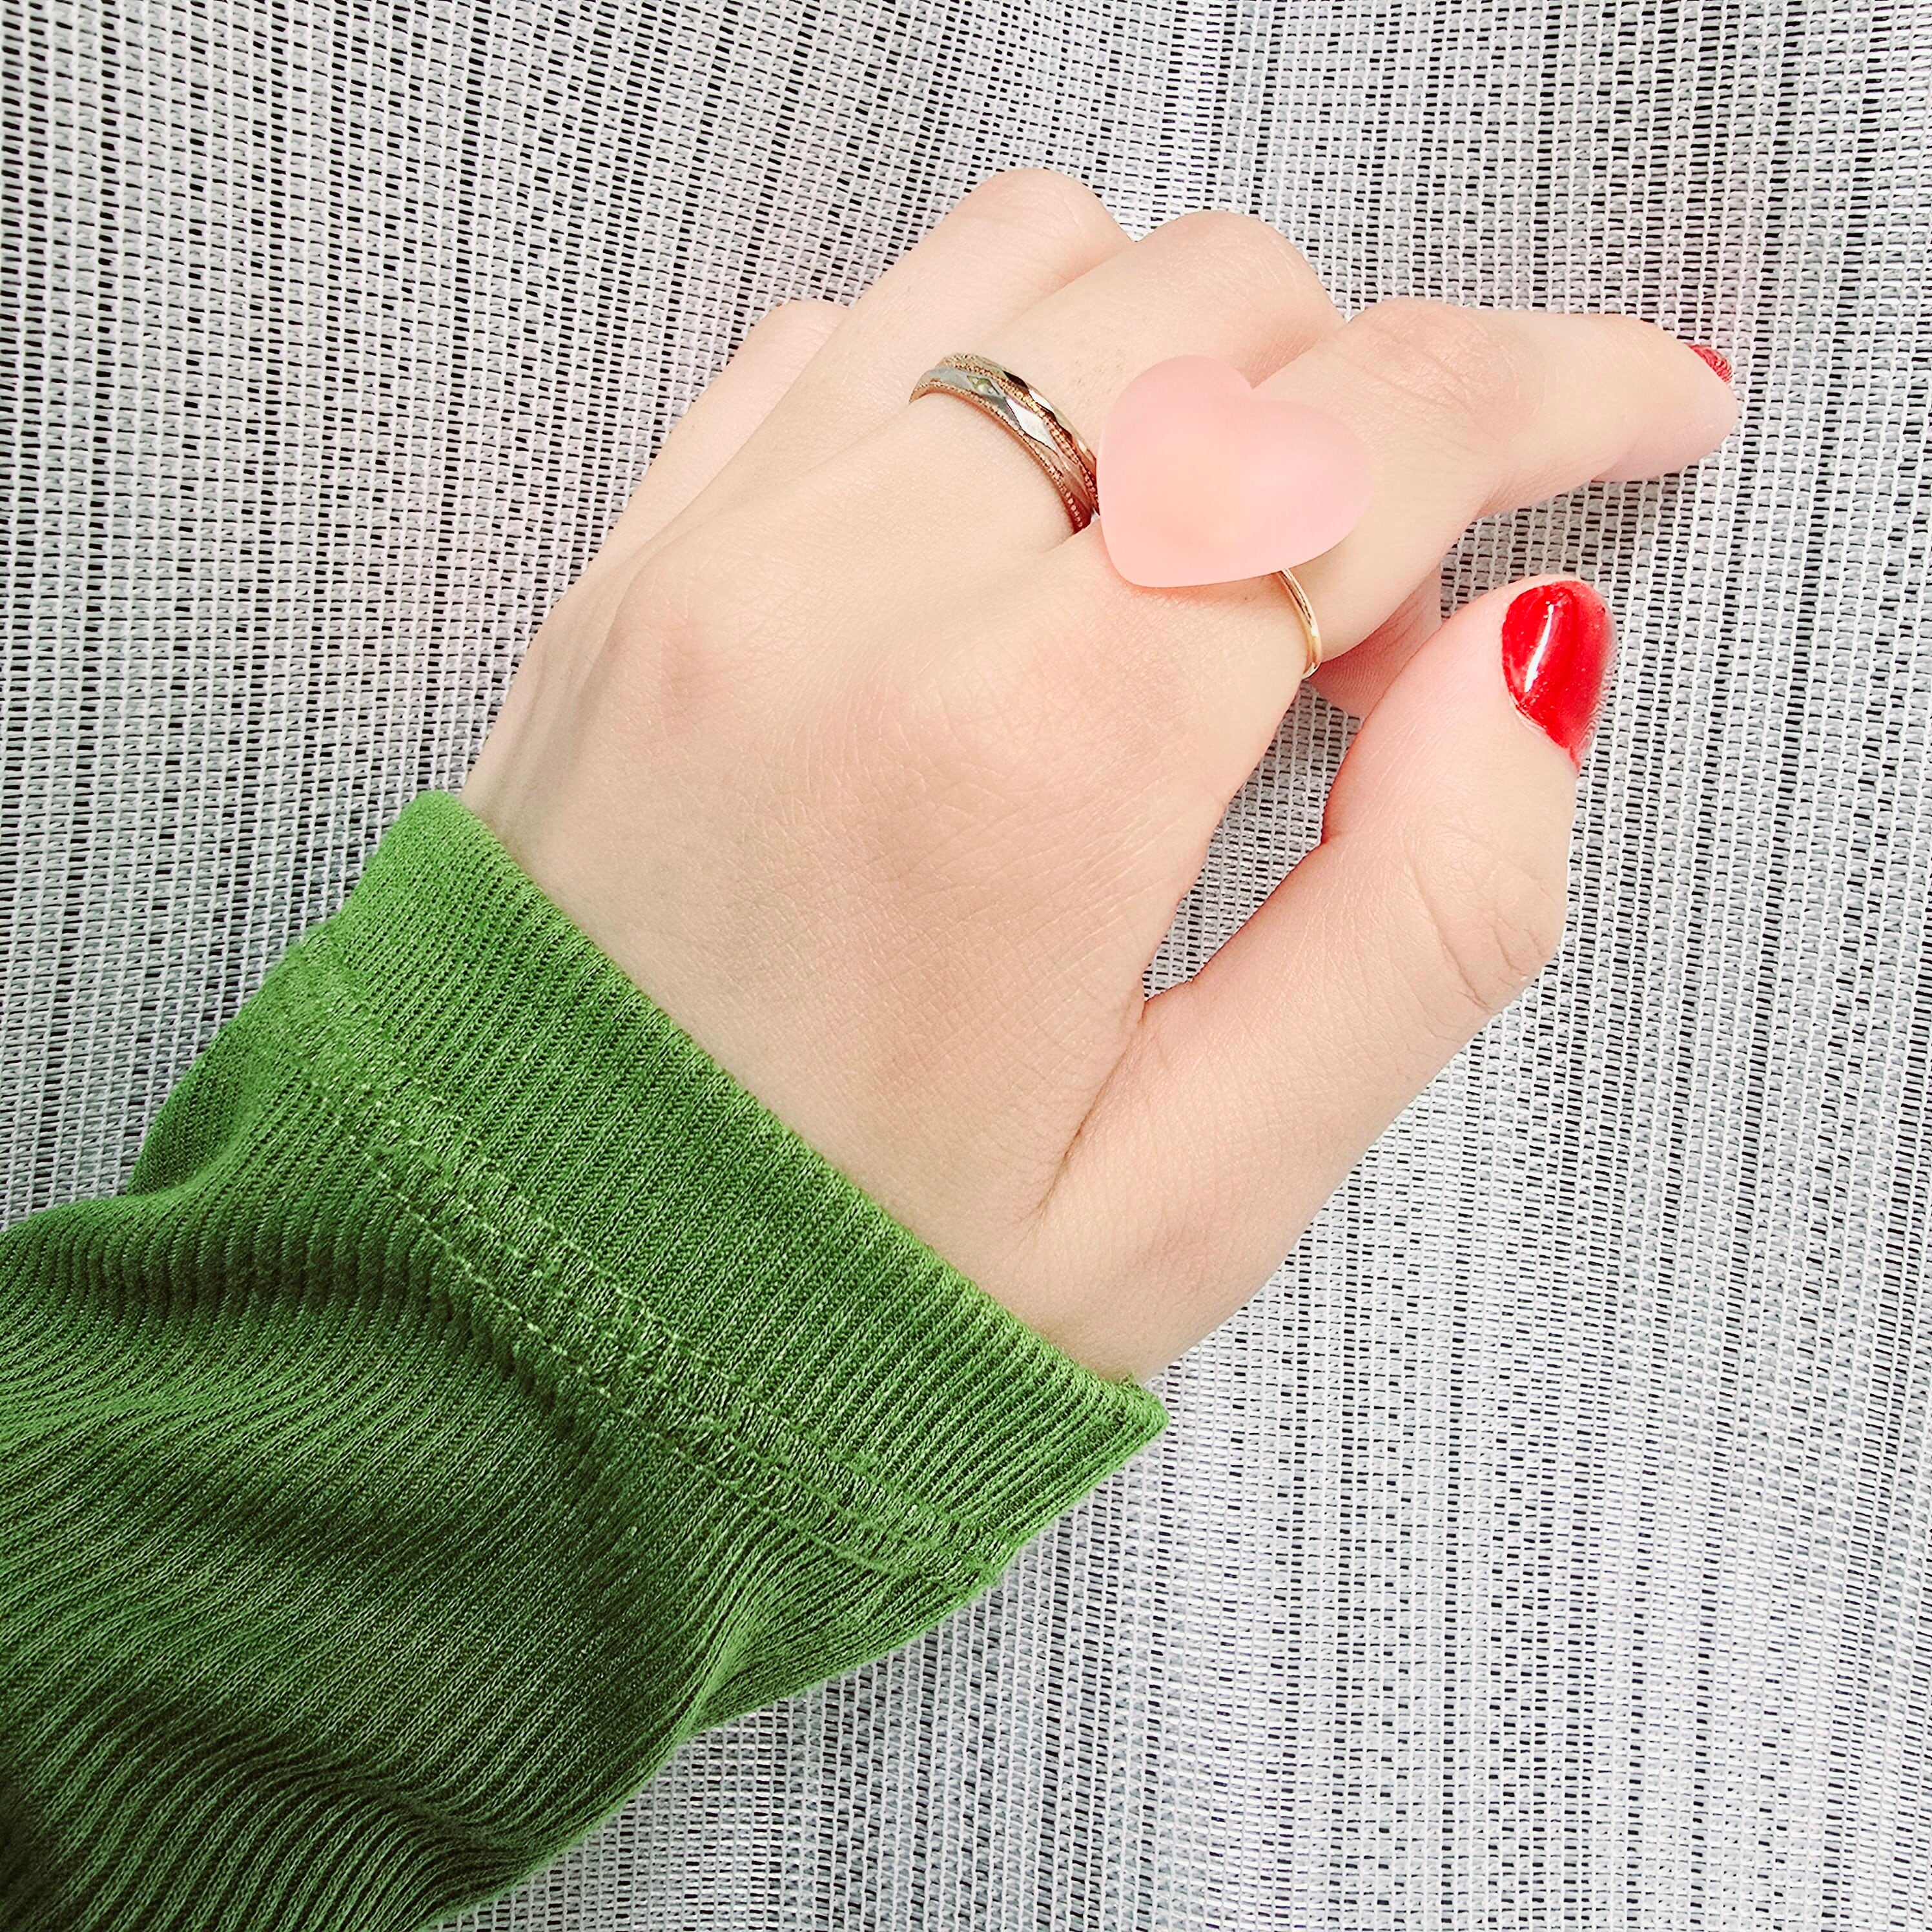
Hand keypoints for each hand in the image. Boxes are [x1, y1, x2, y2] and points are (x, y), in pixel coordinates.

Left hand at [460, 169, 1735, 1384]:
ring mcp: (709, 557)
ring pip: (1034, 267)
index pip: (1352, 444)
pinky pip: (851, 338)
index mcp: (1018, 768)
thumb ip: (1419, 915)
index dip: (1547, 393)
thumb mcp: (1195, 1193)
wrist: (514, 1332)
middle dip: (1369, 411)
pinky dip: (997, 380)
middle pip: (1208, 313)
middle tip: (1371, 628)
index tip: (1638, 409)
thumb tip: (1525, 661)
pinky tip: (1022, 552)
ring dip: (1188, 367)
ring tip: (1198, 578)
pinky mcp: (629, 568)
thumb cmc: (839, 1309)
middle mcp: (844, 600)